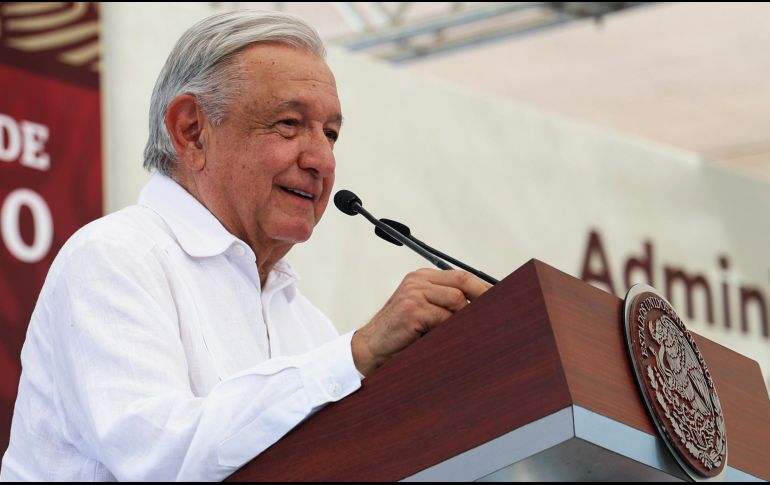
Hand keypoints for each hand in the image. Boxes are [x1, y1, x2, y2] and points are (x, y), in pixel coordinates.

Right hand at [352, 269, 490, 375]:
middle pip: (462, 283)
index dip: (482, 287)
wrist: (370, 348)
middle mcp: (418, 281)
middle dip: (482, 298)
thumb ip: (444, 305)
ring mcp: (414, 293)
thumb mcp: (423, 313)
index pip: (461, 276)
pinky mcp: (412, 309)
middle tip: (497, 312)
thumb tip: (482, 309)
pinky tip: (442, 338)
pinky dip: (448, 330)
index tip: (501, 298)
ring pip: (455, 301)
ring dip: (460, 320)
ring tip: (458, 332)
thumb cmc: (399, 335)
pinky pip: (443, 318)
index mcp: (422, 278)